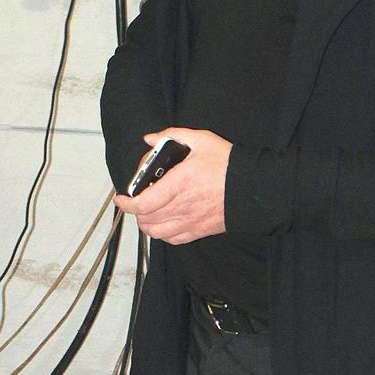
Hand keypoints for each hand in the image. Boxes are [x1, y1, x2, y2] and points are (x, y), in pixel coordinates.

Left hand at [114, 127, 232, 244]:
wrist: (253, 187)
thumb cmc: (229, 164)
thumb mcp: (201, 140)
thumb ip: (172, 135)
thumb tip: (151, 138)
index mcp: (179, 183)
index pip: (142, 203)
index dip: (126, 203)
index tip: (120, 198)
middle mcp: (182, 206)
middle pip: (146, 219)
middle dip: (135, 211)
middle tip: (136, 200)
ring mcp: (190, 221)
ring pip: (156, 232)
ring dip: (147, 223)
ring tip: (147, 212)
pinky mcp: (199, 231)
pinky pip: (172, 239)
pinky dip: (162, 234)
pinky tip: (164, 223)